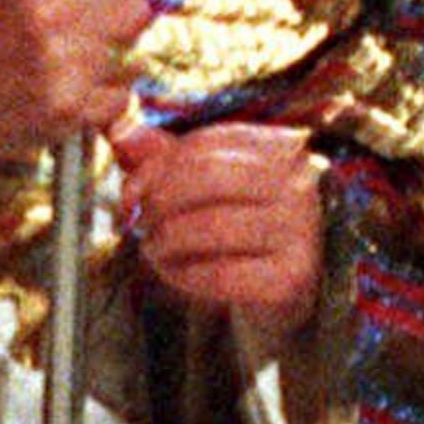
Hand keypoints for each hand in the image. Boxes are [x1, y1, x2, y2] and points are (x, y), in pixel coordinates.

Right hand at [0, 0, 166, 177]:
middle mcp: (51, 16)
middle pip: (138, 12)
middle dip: (119, 24)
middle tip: (87, 34)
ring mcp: (61, 66)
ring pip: (134, 57)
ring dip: (112, 64)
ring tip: (76, 65)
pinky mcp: (67, 110)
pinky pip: (122, 98)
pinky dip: (103, 100)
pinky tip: (75, 92)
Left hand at [113, 113, 323, 348]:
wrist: (284, 292)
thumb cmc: (240, 232)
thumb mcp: (209, 188)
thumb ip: (167, 158)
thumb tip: (122, 132)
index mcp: (280, 148)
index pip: (205, 144)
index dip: (154, 168)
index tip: (129, 194)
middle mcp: (298, 183)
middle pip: (206, 177)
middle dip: (158, 201)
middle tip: (137, 223)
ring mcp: (301, 230)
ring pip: (209, 226)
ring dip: (165, 241)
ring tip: (153, 249)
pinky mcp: (292, 277)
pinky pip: (219, 273)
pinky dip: (183, 274)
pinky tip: (173, 273)